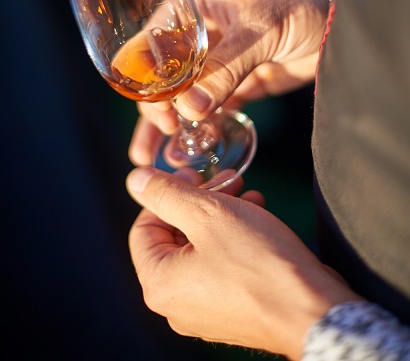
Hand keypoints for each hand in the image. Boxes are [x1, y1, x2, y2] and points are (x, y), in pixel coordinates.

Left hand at [126, 167, 361, 359]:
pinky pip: (223, 265)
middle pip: (176, 237)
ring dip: (223, 214)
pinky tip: (258, 215)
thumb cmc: (258, 263)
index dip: (165, 195)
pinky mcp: (234, 310)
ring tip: (248, 193)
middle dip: (202, 201)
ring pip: (203, 247)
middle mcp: (177, 304)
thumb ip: (166, 194)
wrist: (314, 311)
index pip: (143, 228)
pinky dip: (236, 237)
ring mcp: (206, 311)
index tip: (193, 176)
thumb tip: (136, 180)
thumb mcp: (208, 213)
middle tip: (226, 180)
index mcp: (160, 284)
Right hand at [129, 0, 334, 162]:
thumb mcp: (260, 27)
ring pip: (187, 94)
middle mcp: (201, 33)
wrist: (344, 10)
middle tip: (154, 145)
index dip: (148, 80)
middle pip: (166, 75)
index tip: (153, 112)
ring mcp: (221, 58)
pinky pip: (216, 105)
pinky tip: (194, 145)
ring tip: (161, 157)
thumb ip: (225, 67)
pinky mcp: (242, 79)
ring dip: (176, 123)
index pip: (155, 43)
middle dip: (156, 109)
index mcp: (194, 5)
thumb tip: (189, 109)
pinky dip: (205, 125)